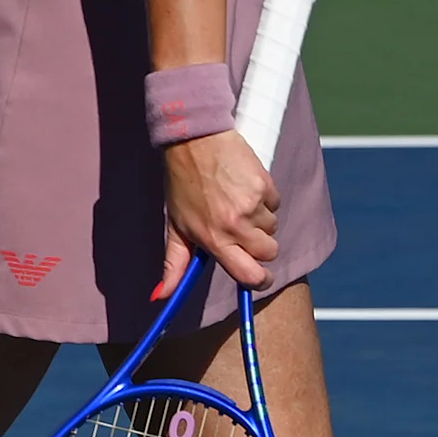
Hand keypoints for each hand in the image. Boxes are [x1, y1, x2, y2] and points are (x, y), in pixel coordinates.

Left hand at [165, 128, 277, 293]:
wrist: (195, 140)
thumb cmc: (183, 184)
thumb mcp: (175, 225)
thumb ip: (174, 263)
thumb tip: (162, 296)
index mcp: (213, 239)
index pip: (249, 275)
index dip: (260, 281)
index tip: (261, 277)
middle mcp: (235, 226)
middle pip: (269, 253)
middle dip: (260, 246)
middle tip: (241, 229)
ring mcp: (252, 206)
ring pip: (272, 227)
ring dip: (260, 219)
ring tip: (237, 201)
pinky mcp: (265, 185)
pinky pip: (275, 203)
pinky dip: (265, 198)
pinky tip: (244, 186)